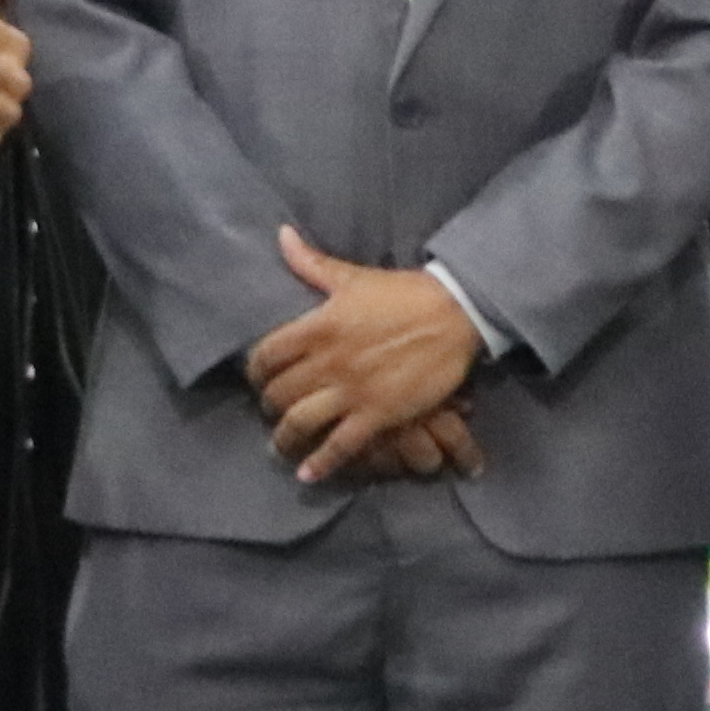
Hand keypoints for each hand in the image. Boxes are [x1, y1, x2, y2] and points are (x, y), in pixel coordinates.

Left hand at [252, 225, 484, 480]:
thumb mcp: (353, 276)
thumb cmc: (403, 293)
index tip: (258, 378)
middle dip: (269, 405)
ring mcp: (351, 390)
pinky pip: (340, 446)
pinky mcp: (377, 414)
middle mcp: (328, 361)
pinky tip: (308, 474)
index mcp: (318, 325)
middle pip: (279, 393)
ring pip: (300, 423)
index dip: (255, 371)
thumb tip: (281, 236)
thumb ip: (312, 263)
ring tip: (280, 446)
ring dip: (284, 439)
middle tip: (273, 410)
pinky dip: (321, 464)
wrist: (453, 313)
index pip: (267, 355)